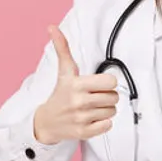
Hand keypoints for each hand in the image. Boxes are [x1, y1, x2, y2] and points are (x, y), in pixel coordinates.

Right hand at [33, 25, 119, 144]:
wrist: (47, 122)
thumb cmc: (60, 94)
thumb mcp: (64, 71)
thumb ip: (62, 48)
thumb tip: (52, 27)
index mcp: (77, 85)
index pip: (111, 82)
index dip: (107, 83)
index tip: (98, 85)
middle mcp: (79, 102)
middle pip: (113, 97)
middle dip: (107, 96)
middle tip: (94, 97)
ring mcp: (82, 118)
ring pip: (112, 111)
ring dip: (105, 110)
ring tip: (92, 108)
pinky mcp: (84, 133)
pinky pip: (108, 125)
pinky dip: (103, 123)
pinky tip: (92, 119)